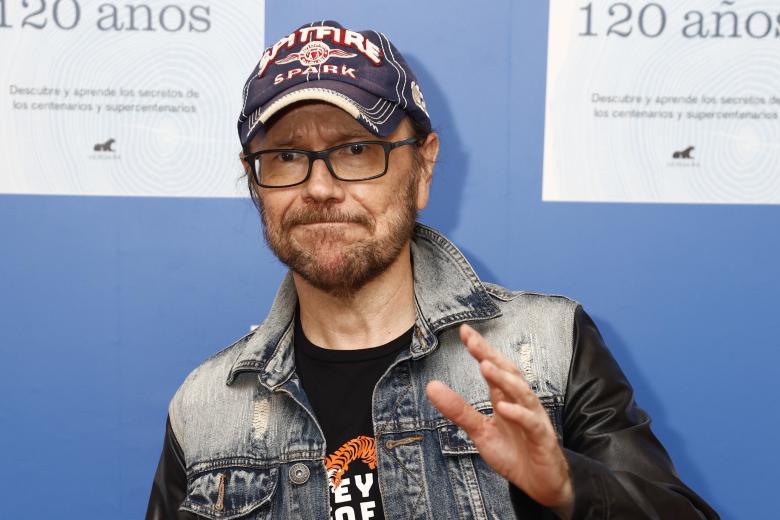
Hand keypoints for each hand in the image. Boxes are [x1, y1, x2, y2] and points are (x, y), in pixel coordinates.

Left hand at [426, 324, 573, 517]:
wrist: (541, 484)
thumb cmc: (513, 453)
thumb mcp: (480, 431)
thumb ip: (458, 410)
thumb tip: (431, 386)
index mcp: (505, 398)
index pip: (494, 367)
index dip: (481, 349)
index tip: (464, 331)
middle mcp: (521, 402)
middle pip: (508, 373)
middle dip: (490, 355)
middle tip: (471, 340)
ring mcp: (534, 418)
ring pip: (521, 392)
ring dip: (503, 379)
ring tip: (484, 365)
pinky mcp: (543, 438)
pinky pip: (532, 423)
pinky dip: (519, 414)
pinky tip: (503, 407)